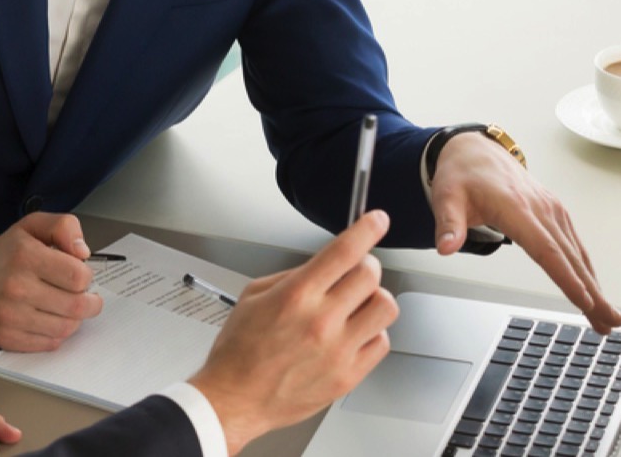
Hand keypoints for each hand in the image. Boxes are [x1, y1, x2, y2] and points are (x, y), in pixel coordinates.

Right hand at [0, 212, 102, 350]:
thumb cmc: (3, 253)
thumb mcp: (32, 226)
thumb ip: (64, 227)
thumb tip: (83, 252)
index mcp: (25, 256)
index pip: (78, 276)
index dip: (86, 276)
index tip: (80, 275)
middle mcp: (16, 287)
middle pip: (77, 306)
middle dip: (89, 302)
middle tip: (85, 296)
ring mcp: (9, 316)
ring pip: (66, 328)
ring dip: (74, 319)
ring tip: (66, 306)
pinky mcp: (6, 338)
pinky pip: (49, 344)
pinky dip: (56, 333)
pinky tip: (49, 319)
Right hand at [188, 210, 398, 454]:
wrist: (235, 398)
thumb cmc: (239, 352)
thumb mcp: (254, 296)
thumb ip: (294, 276)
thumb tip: (325, 265)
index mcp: (296, 296)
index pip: (344, 251)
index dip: (367, 229)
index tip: (376, 221)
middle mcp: (321, 321)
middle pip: (371, 274)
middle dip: (365, 266)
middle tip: (355, 272)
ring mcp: (338, 350)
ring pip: (385, 307)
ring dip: (374, 299)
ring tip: (356, 306)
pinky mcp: (348, 376)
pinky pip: (381, 342)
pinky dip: (372, 333)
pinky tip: (353, 334)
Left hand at [429, 131, 620, 332]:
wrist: (477, 150)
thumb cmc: (462, 174)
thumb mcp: (446, 196)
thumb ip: (448, 224)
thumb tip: (446, 247)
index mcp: (516, 207)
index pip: (545, 249)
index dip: (566, 277)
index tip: (584, 300)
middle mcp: (541, 209)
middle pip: (570, 257)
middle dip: (593, 293)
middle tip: (611, 322)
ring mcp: (552, 210)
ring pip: (578, 254)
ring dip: (596, 286)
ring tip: (609, 317)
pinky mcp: (555, 212)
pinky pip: (574, 245)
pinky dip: (587, 270)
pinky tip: (595, 290)